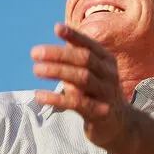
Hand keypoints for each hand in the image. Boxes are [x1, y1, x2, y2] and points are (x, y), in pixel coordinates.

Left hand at [31, 23, 134, 147]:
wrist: (119, 125)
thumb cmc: (98, 94)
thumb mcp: (91, 72)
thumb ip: (75, 56)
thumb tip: (57, 33)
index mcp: (106, 61)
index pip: (89, 45)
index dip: (74, 36)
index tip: (56, 28)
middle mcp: (109, 74)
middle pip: (84, 59)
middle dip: (58, 54)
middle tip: (34, 53)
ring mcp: (106, 93)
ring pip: (82, 78)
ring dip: (57, 71)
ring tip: (36, 69)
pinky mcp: (100, 113)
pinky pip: (77, 103)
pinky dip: (57, 98)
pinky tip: (40, 95)